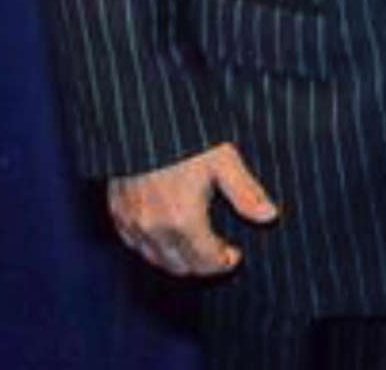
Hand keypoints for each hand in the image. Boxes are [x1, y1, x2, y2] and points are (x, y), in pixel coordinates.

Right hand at [106, 142, 278, 276]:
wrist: (142, 117)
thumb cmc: (184, 138)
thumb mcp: (223, 159)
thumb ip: (246, 192)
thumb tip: (269, 216)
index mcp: (183, 220)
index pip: (206, 261)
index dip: (224, 262)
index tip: (234, 253)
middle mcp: (154, 229)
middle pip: (182, 267)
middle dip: (204, 264)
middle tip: (218, 251)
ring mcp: (131, 223)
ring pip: (156, 260)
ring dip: (178, 260)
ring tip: (196, 245)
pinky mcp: (116, 213)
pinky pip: (135, 245)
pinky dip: (152, 248)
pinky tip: (166, 235)